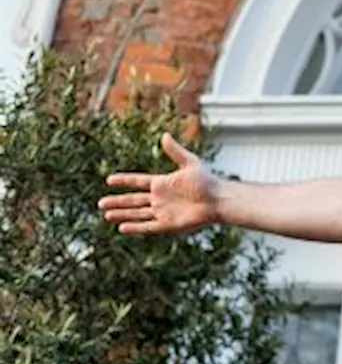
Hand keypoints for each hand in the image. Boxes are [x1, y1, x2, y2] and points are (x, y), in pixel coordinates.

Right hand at [99, 133, 219, 234]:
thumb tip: (164, 135)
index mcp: (162, 183)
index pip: (138, 181)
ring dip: (122, 215)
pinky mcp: (168, 224)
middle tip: (100, 203)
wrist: (218, 200)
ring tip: (106, 215)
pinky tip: (122, 228)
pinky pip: (148, 226)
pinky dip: (136, 227)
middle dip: (117, 201)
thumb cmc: (207, 181)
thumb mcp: (190, 163)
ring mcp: (163, 212)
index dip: (124, 181)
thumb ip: (175, 151)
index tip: (109, 180)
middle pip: (133, 200)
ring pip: (137, 214)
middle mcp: (160, 198)